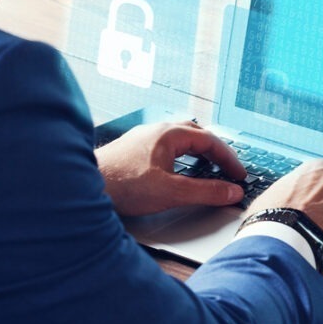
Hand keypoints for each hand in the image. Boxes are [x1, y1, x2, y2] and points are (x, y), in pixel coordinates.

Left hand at [95, 121, 246, 215]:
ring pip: (179, 140)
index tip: (239, 175)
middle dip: (216, 152)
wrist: (83, 186)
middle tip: (227, 169)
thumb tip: (231, 192)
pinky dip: (181, 156)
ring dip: (198, 152)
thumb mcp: (171, 192)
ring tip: (207, 167)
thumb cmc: (121, 185)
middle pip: (196, 135)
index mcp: (170, 134)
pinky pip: (165, 147)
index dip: (229, 159)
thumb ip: (205, 192)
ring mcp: (143, 139)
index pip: (211, 140)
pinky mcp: (132, 151)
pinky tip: (176, 170)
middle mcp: (157, 131)